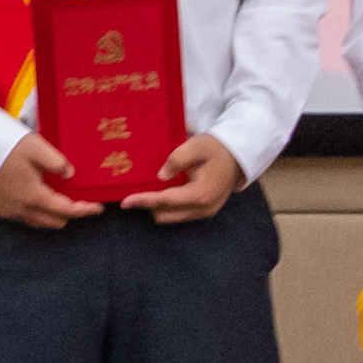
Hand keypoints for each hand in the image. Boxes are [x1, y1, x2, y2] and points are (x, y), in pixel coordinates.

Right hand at [0, 138, 94, 227]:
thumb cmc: (7, 145)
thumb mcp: (37, 148)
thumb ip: (57, 162)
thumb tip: (69, 174)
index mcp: (34, 196)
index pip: (66, 211)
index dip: (84, 211)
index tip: (98, 208)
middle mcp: (22, 209)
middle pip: (54, 222)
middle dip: (69, 214)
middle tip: (77, 199)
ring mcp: (9, 211)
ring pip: (39, 222)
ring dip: (52, 214)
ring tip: (59, 197)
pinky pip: (24, 218)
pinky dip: (35, 212)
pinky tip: (37, 196)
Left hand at [128, 134, 247, 222]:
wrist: (238, 155)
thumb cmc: (217, 148)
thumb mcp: (196, 146)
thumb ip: (177, 160)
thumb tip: (160, 176)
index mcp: (200, 194)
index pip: (165, 201)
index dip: (143, 201)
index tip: (125, 201)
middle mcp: (202, 209)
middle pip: (165, 214)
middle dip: (149, 204)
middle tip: (137, 189)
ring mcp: (204, 212)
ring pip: (171, 216)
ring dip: (158, 205)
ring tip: (149, 188)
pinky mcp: (205, 211)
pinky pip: (180, 213)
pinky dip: (169, 204)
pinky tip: (164, 190)